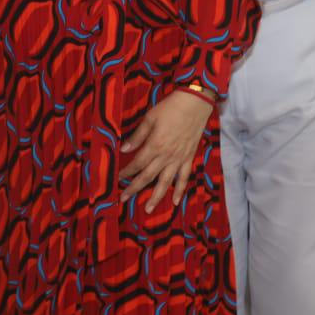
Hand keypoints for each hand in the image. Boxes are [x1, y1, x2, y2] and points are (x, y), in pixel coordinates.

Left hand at [118, 90, 214, 211]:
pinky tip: (174, 201)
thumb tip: (124, 150)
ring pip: (166, 182)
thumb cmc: (170, 108)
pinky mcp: (189, 158)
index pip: (137, 163)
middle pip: (148, 176)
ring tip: (148, 209)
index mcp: (155, 145)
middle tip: (124, 199)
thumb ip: (137, 136)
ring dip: (156, 197)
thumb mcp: (150, 119)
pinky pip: (184, 178)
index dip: (127, 172)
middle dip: (134, 188)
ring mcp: (179, 159)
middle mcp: (167, 156)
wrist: (195, 104)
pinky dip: (179, 190)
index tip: (118, 178)